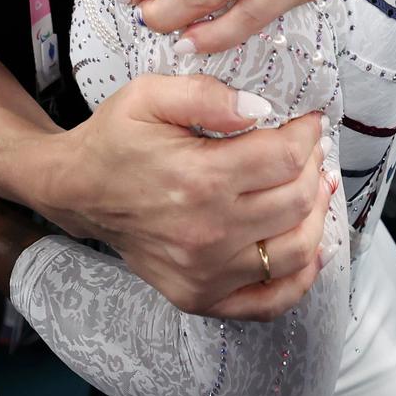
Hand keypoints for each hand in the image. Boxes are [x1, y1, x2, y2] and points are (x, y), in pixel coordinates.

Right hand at [34, 73, 332, 320]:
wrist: (78, 192)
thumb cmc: (115, 140)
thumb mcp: (148, 95)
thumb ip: (206, 94)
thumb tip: (260, 108)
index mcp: (199, 177)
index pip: (286, 159)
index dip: (307, 135)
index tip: (307, 123)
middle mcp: (208, 231)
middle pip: (298, 201)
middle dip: (314, 168)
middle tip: (308, 151)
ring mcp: (206, 272)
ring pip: (297, 250)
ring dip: (316, 216)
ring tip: (312, 189)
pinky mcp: (201, 296)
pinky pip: (271, 301)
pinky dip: (301, 277)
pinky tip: (308, 246)